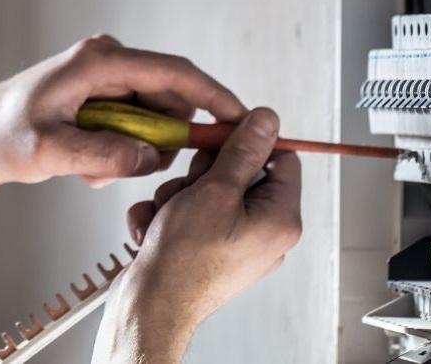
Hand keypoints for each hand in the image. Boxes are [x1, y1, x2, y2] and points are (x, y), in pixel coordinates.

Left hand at [0, 35, 245, 189]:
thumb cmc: (3, 135)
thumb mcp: (48, 152)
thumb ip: (102, 154)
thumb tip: (153, 156)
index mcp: (101, 60)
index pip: (174, 72)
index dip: (212, 94)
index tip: (240, 118)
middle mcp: (111, 60)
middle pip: (169, 99)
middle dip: (161, 139)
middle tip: (129, 169)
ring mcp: (110, 75)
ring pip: (155, 116)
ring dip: (137, 148)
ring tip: (93, 168)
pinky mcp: (107, 92)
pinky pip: (138, 123)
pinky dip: (124, 148)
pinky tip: (89, 162)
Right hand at [94, 108, 301, 363]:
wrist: (148, 309)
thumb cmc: (185, 261)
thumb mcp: (216, 190)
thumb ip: (243, 150)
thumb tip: (266, 120)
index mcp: (280, 218)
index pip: (282, 158)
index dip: (251, 141)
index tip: (224, 135)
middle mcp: (264, 231)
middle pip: (240, 171)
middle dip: (205, 172)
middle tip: (191, 187)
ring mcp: (234, 241)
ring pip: (209, 189)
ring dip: (180, 192)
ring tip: (167, 214)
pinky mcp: (207, 248)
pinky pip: (192, 212)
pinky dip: (169, 214)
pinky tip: (155, 228)